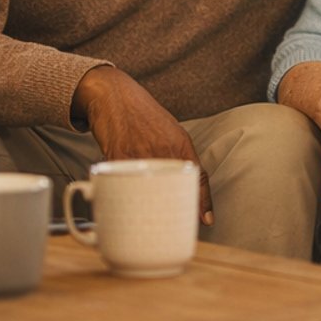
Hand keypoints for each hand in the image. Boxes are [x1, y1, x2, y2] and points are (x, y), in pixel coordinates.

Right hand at [73, 66, 211, 224]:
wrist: (115, 96)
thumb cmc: (145, 116)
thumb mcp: (172, 132)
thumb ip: (181, 156)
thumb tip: (190, 183)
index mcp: (180, 143)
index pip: (198, 176)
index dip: (203, 201)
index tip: (205, 220)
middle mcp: (163, 149)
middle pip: (173, 188)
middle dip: (174, 210)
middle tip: (173, 224)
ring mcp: (140, 154)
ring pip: (148, 190)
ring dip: (148, 208)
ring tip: (148, 220)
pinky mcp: (117, 157)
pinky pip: (122, 184)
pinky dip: (123, 197)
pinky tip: (123, 204)